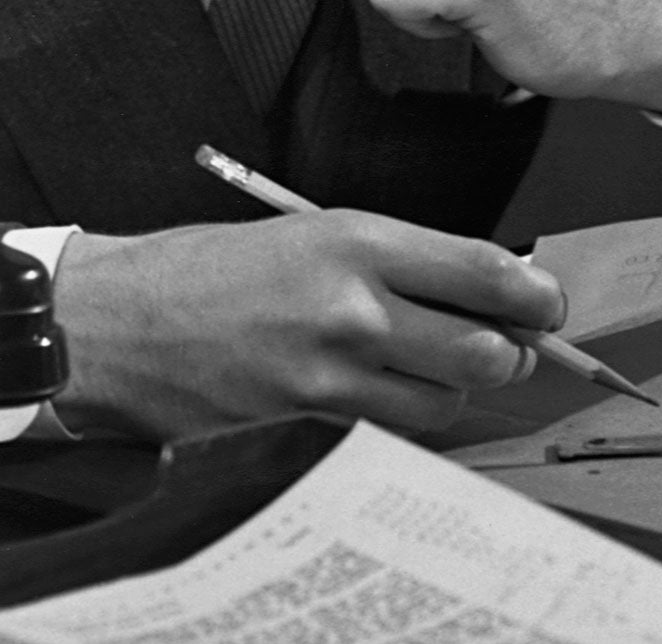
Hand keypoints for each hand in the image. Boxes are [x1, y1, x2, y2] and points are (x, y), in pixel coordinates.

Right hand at [48, 211, 563, 439]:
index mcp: (353, 239)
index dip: (536, 295)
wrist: (115, 323)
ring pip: (446, 401)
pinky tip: (375, 391)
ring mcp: (329, 374)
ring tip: (421, 364)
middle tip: (501, 340)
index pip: (485, 271)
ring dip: (452, 388)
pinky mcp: (308, 424)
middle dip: (507, 350)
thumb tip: (482, 289)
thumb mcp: (304, 231)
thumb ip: (395, 258)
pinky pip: (392, 431)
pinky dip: (401, 417)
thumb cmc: (204, 270)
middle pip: (487, 350)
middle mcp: (350, 306)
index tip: (546, 302)